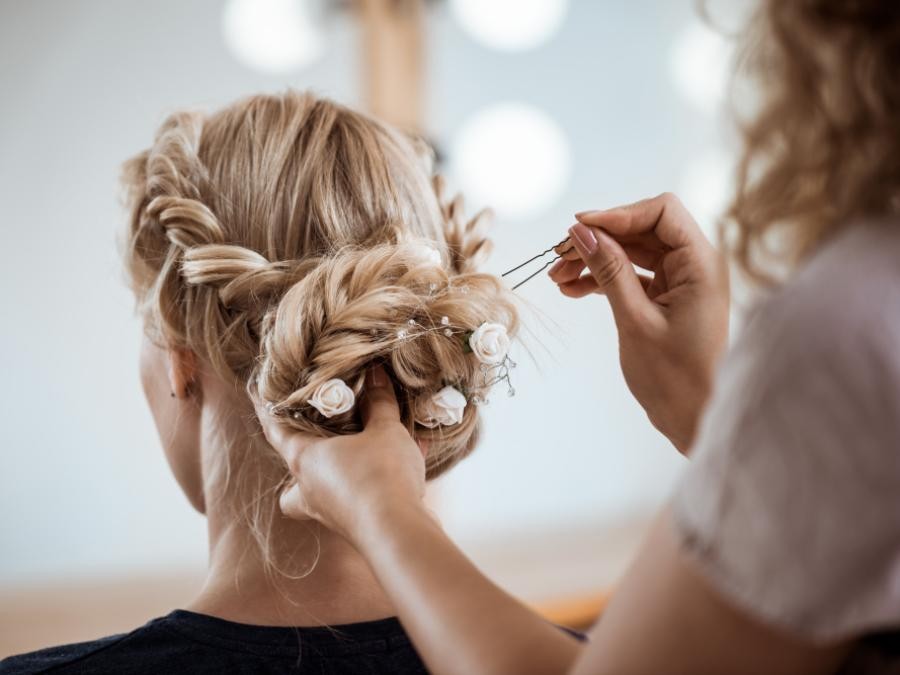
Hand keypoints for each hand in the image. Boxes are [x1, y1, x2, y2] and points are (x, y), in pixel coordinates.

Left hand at [254, 366, 426, 543]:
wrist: (400, 533)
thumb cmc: (380, 475)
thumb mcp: (385, 430)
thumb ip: (380, 402)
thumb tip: (376, 375)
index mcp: (305, 460)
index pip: (276, 431)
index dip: (267, 411)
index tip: (258, 396)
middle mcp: (310, 490)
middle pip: (291, 476)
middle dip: (299, 460)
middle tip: (314, 441)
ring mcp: (331, 512)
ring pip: (323, 493)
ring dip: (338, 473)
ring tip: (361, 453)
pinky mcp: (356, 525)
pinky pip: (361, 497)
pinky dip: (377, 481)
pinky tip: (407, 462)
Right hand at [548, 193, 728, 453]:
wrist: (697, 421)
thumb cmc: (676, 378)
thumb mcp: (635, 319)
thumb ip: (610, 270)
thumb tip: (582, 232)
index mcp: (701, 263)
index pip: (661, 212)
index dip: (617, 215)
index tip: (578, 229)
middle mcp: (695, 265)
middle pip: (642, 230)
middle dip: (598, 239)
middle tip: (559, 257)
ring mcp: (682, 282)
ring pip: (632, 253)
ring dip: (595, 260)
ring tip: (558, 277)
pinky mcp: (668, 299)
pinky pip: (632, 276)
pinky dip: (604, 279)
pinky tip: (573, 290)